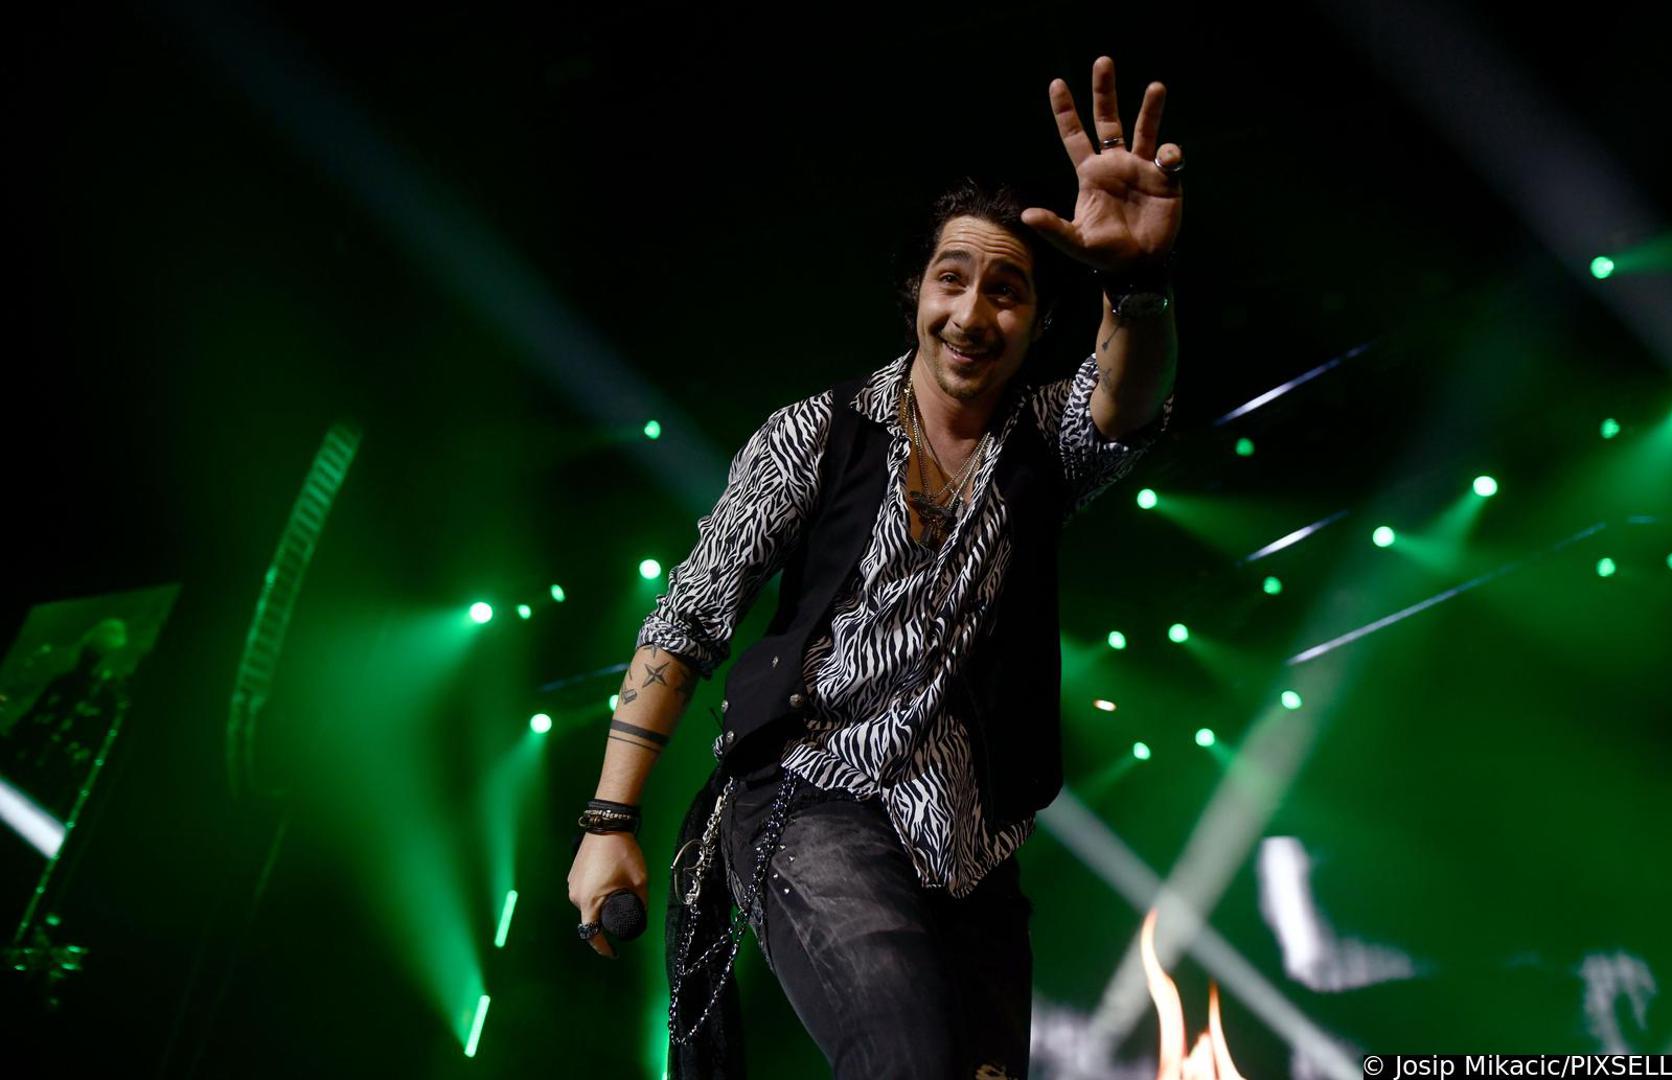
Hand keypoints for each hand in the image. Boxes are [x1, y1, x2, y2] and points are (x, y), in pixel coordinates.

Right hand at [567, 831, 647, 958]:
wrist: (607, 825)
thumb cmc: (623, 854)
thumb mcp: (639, 881)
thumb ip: (641, 903)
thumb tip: (642, 917)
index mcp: (590, 902)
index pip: (592, 934)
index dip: (602, 947)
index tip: (613, 953)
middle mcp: (575, 896)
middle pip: (590, 918)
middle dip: (605, 921)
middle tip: (624, 914)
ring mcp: (572, 884)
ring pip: (587, 905)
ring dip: (600, 905)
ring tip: (618, 894)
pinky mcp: (573, 875)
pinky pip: (584, 892)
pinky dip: (595, 894)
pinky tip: (608, 884)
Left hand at [1021, 55, 1183, 274]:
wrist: (1139, 266)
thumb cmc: (1105, 255)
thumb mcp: (1076, 242)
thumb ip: (1053, 229)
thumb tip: (1026, 216)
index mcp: (1090, 174)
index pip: (1074, 136)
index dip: (1065, 111)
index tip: (1056, 83)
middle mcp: (1115, 165)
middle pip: (1108, 119)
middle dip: (1104, 91)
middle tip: (1103, 62)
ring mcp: (1141, 169)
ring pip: (1145, 129)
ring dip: (1150, 108)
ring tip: (1156, 87)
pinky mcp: (1166, 178)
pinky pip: (1169, 156)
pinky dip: (1170, 154)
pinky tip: (1167, 162)